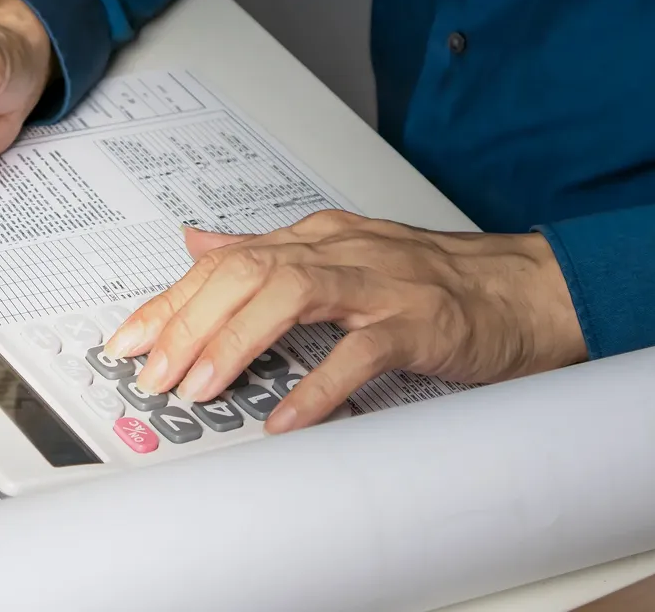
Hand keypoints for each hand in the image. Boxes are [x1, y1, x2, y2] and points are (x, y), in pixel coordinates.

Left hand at [104, 210, 586, 433]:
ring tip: (198, 388)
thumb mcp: (339, 255)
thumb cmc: (434, 280)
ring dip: (234, 344)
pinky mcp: (419, 322)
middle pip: (245, 272)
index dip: (170, 301)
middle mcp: (340, 250)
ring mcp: (380, 284)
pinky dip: (318, 384)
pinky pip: (360, 351)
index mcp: (316, 238)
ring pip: (290, 295)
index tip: (127, 340)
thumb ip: (266, 253)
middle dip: (187, 322)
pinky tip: (285, 417)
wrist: (527, 289)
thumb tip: (196, 243)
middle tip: (151, 371)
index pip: (224, 261)